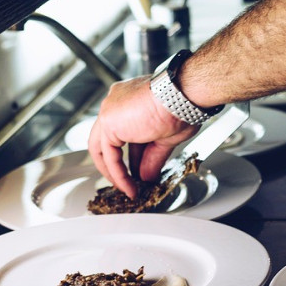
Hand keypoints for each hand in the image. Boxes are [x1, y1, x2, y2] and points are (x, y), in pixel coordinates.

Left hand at [87, 76, 198, 197]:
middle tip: (128, 182)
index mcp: (130, 99)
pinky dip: (118, 174)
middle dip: (117, 164)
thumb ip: (152, 157)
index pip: (125, 132)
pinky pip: (109, 156)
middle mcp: (116, 102)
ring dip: (115, 172)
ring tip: (129, 189)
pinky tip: (129, 186)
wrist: (181, 97)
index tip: (139, 170)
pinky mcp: (108, 123)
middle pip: (109, 140)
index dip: (133, 155)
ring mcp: (110, 111)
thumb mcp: (166, 137)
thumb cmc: (182, 105)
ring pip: (103, 148)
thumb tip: (147, 175)